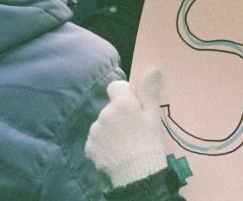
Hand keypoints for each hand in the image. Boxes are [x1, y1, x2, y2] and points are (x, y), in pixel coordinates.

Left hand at [85, 68, 167, 187]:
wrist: (137, 174)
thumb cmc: (149, 143)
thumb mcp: (153, 116)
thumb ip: (149, 91)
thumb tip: (152, 69)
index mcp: (121, 103)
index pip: (115, 86)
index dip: (124, 94)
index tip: (134, 106)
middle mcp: (104, 114)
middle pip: (110, 107)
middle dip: (119, 114)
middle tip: (133, 129)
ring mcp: (95, 131)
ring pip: (102, 123)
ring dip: (110, 129)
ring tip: (124, 143)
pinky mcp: (89, 147)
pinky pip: (96, 140)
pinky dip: (104, 144)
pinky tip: (115, 152)